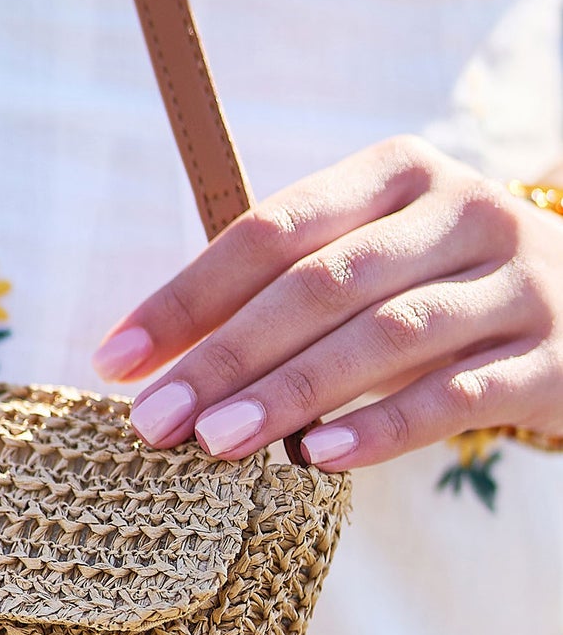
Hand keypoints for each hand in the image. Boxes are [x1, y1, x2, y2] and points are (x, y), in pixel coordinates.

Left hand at [92, 135, 562, 466]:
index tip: (114, 359)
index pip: (272, 229)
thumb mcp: (378, 262)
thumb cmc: (448, 294)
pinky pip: (454, 396)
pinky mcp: (551, 356)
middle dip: (226, 354)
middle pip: (321, 284)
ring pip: (384, 338)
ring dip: (290, 393)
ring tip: (216, 443)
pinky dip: (380, 429)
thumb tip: (153, 362)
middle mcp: (462, 211)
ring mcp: (515, 282)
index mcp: (399, 173)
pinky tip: (317, 460)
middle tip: (155, 419)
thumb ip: (283, 292)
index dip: (187, 295)